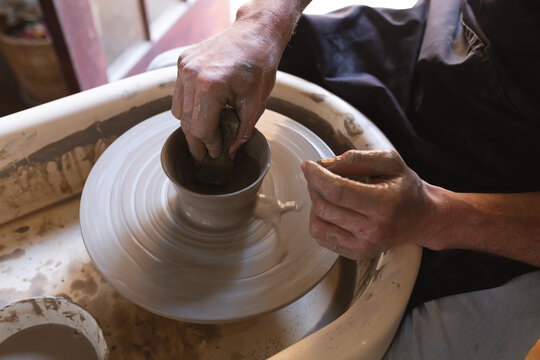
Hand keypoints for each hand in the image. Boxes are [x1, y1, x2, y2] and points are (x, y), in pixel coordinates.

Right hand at [171, 21, 280, 161]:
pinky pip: (179, 95)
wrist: (255, 33)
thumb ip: (242, 132)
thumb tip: (231, 152)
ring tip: (204, 137)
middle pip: (187, 122)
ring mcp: (184, 67)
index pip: (201, 129)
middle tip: (203, 156)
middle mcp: (191, 75)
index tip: (217, 153)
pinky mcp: (182, 62)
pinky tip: (202, 114)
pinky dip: (188, 107)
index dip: (209, 145)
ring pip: (179, 110)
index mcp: (210, 86)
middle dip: (196, 142)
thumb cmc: (260, 65)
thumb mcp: (256, 104)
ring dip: (190, 126)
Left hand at [301, 150, 435, 259]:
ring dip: (315, 204)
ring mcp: (364, 245)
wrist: (423, 218)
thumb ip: (357, 159)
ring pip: (318, 225)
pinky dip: (320, 220)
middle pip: (325, 207)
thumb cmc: (406, 188)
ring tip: (327, 192)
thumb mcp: (389, 162)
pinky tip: (332, 209)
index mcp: (384, 204)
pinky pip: (322, 237)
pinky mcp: (356, 253)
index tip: (307, 166)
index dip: (317, 177)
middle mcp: (374, 229)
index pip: (338, 191)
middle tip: (320, 175)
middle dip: (315, 187)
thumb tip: (323, 165)